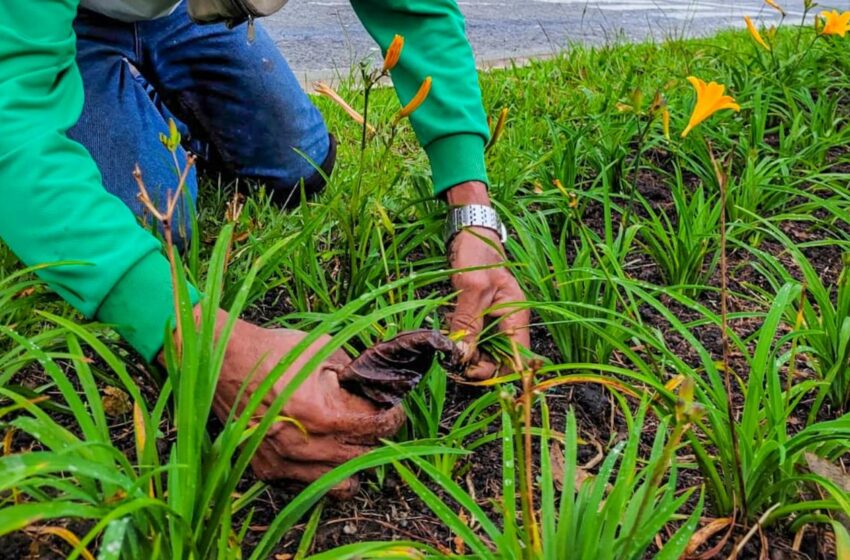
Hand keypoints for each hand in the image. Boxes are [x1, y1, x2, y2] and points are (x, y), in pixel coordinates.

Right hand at [171, 309, 405, 497]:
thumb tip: (380, 387)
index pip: (377, 428)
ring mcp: (284, 462)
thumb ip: (356, 374)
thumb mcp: (324, 351)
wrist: (224, 361)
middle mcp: (303, 445)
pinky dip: (322, 473)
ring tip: (351, 445)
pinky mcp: (268, 471)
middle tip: (373, 424)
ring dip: (352, 466)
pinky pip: (308, 486)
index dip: (393, 417)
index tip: (393, 410)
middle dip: (376, 441)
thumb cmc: (275, 352)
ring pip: (339, 487)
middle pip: (364, 459)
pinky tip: (323, 452)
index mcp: (321, 414)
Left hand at [445, 181, 530, 378]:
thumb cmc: (476, 252)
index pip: (517, 359)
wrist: (469, 229)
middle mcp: (510, 321)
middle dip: (478, 365)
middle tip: (454, 361)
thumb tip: (462, 356)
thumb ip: (468, 323)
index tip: (470, 372)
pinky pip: (475, 337)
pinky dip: (462, 340)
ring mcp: (496, 318)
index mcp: (517, 315)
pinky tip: (450, 335)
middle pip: (501, 359)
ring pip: (486, 350)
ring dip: (468, 354)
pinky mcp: (481, 314)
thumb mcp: (471, 288)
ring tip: (449, 347)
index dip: (496, 371)